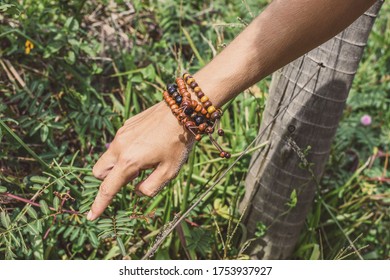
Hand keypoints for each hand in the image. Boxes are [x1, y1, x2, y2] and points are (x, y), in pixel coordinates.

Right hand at [87, 101, 193, 220]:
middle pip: (100, 171)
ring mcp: (121, 134)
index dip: (99, 204)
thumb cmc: (178, 142)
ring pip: (109, 156)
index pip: (108, 188)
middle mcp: (119, 147)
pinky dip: (127, 150)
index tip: (91, 216)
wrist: (182, 109)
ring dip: (119, 164)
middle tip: (134, 175)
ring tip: (146, 158)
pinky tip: (148, 144)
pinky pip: (119, 143)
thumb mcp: (169, 171)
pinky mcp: (126, 125)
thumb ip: (150, 187)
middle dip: (109, 179)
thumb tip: (136, 191)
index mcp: (128, 161)